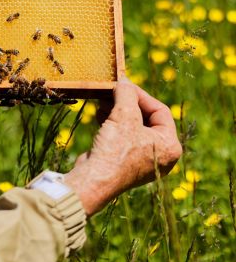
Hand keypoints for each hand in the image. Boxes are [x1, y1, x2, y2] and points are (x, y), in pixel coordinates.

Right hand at [64, 78, 181, 216]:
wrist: (93, 179)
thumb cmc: (115, 149)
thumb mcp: (124, 115)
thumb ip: (126, 94)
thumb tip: (124, 82)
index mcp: (169, 146)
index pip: (160, 111)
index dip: (140, 95)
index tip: (123, 85)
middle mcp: (160, 155)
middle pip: (145, 118)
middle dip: (127, 103)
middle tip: (112, 91)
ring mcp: (141, 160)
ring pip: (132, 127)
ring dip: (117, 111)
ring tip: (103, 100)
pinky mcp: (123, 162)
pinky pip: (122, 137)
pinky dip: (112, 123)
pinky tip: (99, 113)